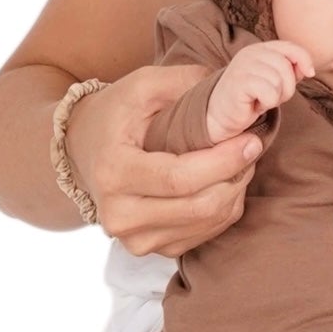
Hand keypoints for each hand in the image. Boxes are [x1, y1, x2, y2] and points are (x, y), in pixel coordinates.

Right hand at [65, 65, 263, 257]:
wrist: (82, 150)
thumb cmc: (115, 114)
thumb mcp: (142, 86)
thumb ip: (184, 82)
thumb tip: (231, 93)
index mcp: (114, 173)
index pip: (180, 178)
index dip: (223, 162)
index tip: (251, 141)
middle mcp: (120, 215)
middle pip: (199, 206)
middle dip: (236, 176)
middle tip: (251, 147)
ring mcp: (135, 238)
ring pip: (208, 223)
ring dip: (234, 191)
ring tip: (238, 162)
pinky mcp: (152, 249)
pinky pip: (205, 235)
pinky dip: (224, 209)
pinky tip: (222, 182)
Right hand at [204, 38, 313, 141]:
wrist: (222, 114)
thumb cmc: (252, 97)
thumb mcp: (275, 80)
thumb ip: (291, 70)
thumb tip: (308, 69)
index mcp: (261, 48)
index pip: (291, 47)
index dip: (305, 59)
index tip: (309, 73)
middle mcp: (251, 53)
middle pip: (287, 68)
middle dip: (287, 88)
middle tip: (272, 96)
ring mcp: (243, 66)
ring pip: (279, 82)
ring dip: (276, 97)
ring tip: (261, 99)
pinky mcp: (239, 82)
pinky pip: (270, 93)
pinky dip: (267, 103)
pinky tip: (255, 104)